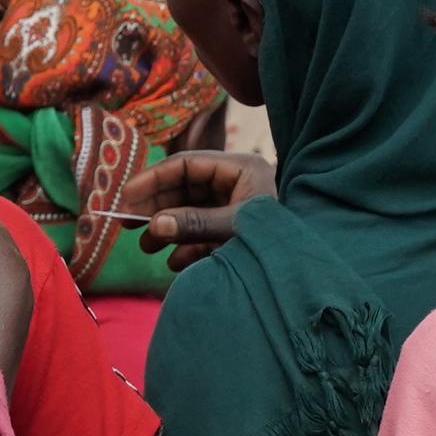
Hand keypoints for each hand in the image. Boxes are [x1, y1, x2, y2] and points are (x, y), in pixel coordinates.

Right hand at [119, 150, 273, 268]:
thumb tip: (154, 224)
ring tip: (147, 247)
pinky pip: (202, 234)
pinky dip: (187, 247)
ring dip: (167, 230)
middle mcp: (234, 185)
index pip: (185, 165)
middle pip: (183, 189)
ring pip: (189, 212)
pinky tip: (174, 261)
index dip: (152, 179)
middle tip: (126, 224)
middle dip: (156, 208)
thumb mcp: (235, 227)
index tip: (126, 197)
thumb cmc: (279, 238)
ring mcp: (234, 208)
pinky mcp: (235, 232)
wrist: (309, 270)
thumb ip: (194, 224)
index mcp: (239, 169)